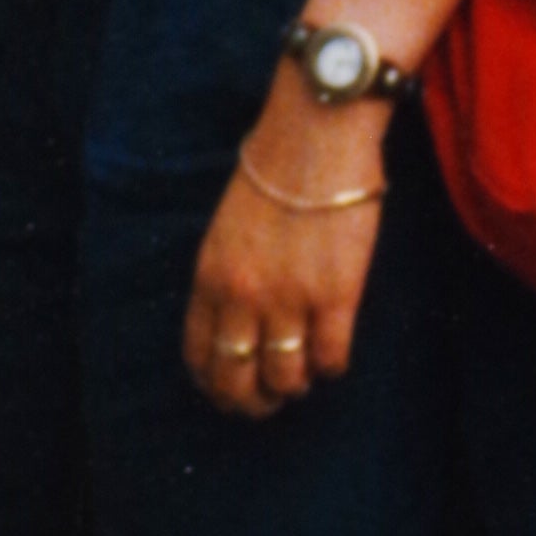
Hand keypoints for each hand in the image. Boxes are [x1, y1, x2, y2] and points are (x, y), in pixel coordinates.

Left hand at [183, 81, 390, 419]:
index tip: (231, 388)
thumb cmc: (274, 169)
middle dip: (253, 402)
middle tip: (270, 400)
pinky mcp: (336, 295)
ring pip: (286, 380)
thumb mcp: (227, 226)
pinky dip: (332, 364)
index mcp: (209, 277)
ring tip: (305, 371)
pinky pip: (331, 359)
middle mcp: (242, 297)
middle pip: (237, 381)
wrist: (315, 133)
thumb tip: (239, 321)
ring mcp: (289, 299)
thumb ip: (227, 275)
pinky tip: (334, 348)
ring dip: (296, 384)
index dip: (215, 383)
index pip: (199, 356)